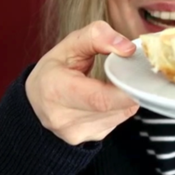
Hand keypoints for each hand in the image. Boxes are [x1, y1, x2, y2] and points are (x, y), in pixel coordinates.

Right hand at [25, 21, 139, 144]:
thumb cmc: (54, 70)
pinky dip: (120, 107)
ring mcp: (77, 132)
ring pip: (120, 114)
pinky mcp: (90, 138)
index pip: (99, 98)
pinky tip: (108, 96)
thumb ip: (97, 36)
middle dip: (129, 89)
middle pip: (114, 107)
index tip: (138, 75)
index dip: (125, 90)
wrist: (35, 101)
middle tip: (131, 72)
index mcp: (55, 89)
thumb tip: (127, 48)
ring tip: (113, 82)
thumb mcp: (69, 44)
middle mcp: (63, 117)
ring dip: (125, 97)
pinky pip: (117, 120)